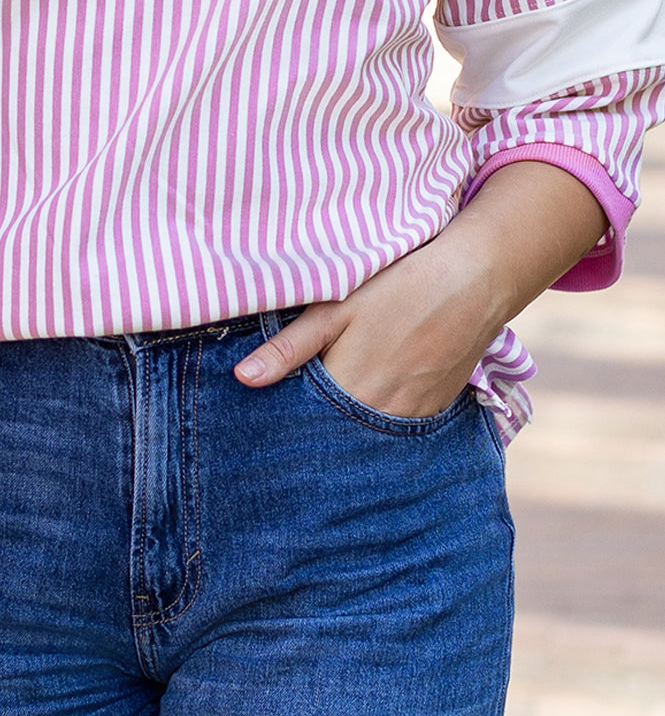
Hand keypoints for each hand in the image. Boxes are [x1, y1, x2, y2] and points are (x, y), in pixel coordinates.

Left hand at [233, 246, 503, 417]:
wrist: (472, 280)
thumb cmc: (397, 286)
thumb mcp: (334, 308)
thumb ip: (288, 348)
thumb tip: (242, 380)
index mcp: (349, 391)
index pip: (305, 425)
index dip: (287, 422)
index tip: (269, 420)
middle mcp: (382, 414)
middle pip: (337, 434)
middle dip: (317, 429)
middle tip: (299, 413)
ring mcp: (413, 416)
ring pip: (369, 434)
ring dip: (350, 426)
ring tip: (335, 404)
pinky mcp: (436, 410)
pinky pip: (399, 428)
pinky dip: (381, 419)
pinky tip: (371, 398)